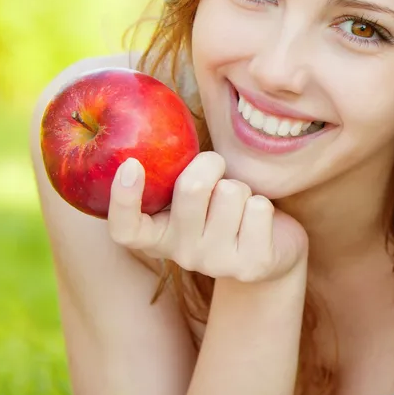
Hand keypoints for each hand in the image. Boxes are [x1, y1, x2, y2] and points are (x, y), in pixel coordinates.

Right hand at [107, 151, 307, 282]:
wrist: (270, 248)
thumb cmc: (221, 208)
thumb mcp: (192, 195)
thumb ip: (173, 176)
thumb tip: (162, 129)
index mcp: (156, 236)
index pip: (125, 228)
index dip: (123, 198)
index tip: (131, 164)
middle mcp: (181, 254)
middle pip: (192, 188)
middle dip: (211, 164)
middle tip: (218, 170)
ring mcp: (216, 263)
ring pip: (230, 192)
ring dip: (241, 188)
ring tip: (240, 206)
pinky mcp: (252, 265)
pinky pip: (258, 208)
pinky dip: (261, 203)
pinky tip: (258, 222)